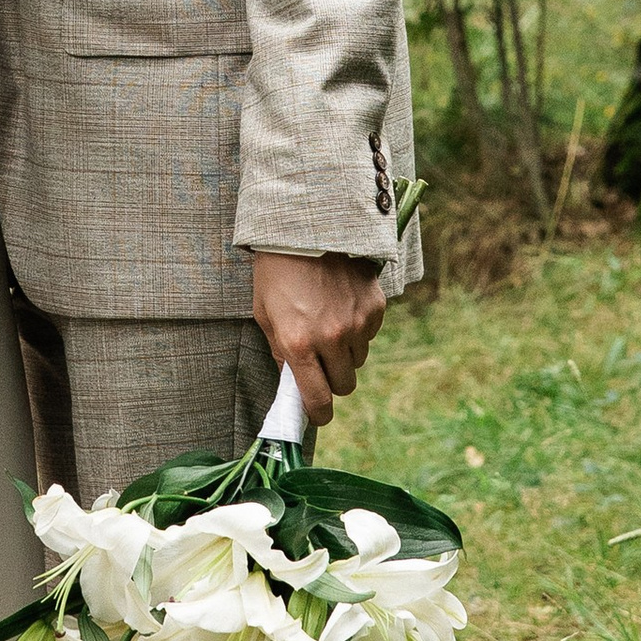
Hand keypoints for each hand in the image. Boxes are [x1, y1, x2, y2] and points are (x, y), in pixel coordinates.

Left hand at [251, 253, 387, 427]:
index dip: (318, 413)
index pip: (318, 400)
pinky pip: (370, 334)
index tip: (317, 414)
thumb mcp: (265, 315)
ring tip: (328, 324)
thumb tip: (294, 383)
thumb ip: (281, 353)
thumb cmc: (276, 272)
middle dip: (332, 380)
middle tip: (320, 363)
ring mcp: (356, 322)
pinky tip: (341, 305)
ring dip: (345, 353)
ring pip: (358, 360)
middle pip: (344, 385)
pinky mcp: (375, 306)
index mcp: (298, 344)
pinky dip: (358, 328)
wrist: (305, 226)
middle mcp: (331, 338)